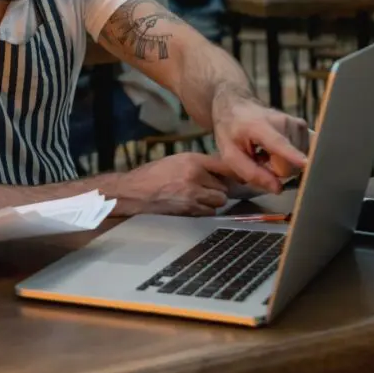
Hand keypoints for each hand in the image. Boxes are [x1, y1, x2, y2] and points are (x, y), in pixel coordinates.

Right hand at [121, 153, 236, 216]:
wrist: (133, 192)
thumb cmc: (152, 175)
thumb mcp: (176, 161)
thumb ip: (198, 164)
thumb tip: (222, 172)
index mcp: (192, 160)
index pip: (225, 166)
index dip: (234, 173)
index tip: (240, 178)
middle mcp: (195, 175)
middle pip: (224, 187)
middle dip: (217, 190)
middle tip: (206, 190)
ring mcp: (193, 193)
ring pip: (219, 201)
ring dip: (212, 202)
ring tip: (197, 198)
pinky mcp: (189, 209)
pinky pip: (209, 212)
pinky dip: (204, 211)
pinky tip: (191, 206)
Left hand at [213, 97, 309, 193]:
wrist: (237, 104)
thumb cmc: (230, 130)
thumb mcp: (230, 154)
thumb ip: (251, 172)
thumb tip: (277, 189)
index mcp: (259, 126)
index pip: (279, 144)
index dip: (292, 156)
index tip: (306, 163)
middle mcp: (283, 122)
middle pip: (289, 164)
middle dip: (274, 169)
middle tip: (259, 158)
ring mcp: (296, 123)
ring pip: (296, 162)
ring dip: (281, 162)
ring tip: (265, 152)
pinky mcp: (304, 126)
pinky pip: (301, 154)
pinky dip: (289, 157)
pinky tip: (276, 149)